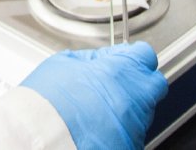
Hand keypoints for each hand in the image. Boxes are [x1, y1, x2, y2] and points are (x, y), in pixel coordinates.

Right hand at [20, 42, 167, 149]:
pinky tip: (96, 128)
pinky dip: (118, 129)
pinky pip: (131, 132)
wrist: (43, 138)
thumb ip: (91, 57)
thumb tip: (101, 58)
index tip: (118, 62)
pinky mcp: (131, 145)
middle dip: (136, 83)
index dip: (130, 57)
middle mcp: (138, 98)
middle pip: (152, 85)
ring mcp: (137, 125)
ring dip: (125, 108)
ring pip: (141, 111)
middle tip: (111, 86)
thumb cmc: (49, 103)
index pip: (145, 55)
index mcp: (123, 70)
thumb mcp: (63, 63)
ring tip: (96, 111)